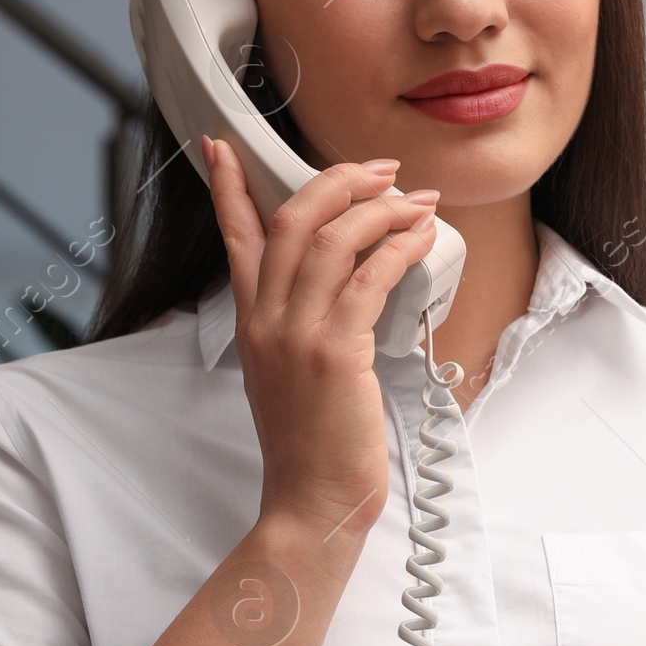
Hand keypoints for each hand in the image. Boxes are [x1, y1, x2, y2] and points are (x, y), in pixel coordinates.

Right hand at [203, 141, 438, 547]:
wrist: (312, 500)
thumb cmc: (310, 447)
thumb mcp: (285, 376)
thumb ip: (296, 328)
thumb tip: (336, 290)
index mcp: (251, 323)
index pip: (235, 238)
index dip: (228, 187)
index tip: (223, 145)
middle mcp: (267, 320)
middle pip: (292, 220)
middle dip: (338, 181)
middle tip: (381, 169)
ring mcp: (297, 334)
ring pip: (335, 239)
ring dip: (383, 208)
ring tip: (418, 202)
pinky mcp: (335, 351)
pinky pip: (370, 277)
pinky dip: (400, 246)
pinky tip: (422, 238)